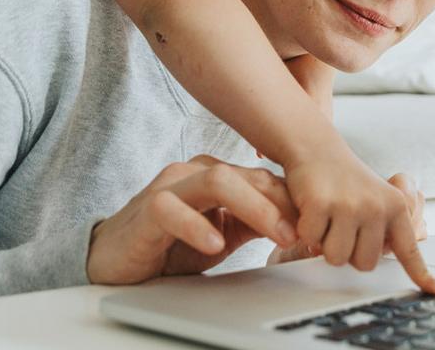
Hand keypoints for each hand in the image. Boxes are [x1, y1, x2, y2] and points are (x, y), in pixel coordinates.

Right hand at [86, 155, 299, 285]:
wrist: (116, 261)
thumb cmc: (169, 246)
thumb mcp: (223, 234)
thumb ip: (255, 223)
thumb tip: (303, 226)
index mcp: (217, 176)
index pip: (265, 180)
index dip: (295, 202)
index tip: (318, 227)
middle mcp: (195, 173)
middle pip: (248, 176)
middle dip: (283, 204)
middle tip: (306, 232)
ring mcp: (170, 186)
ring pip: (218, 181)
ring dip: (255, 208)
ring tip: (278, 234)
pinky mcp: (146, 209)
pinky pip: (172, 209)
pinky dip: (197, 226)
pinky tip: (215, 245)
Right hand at [270, 173, 425, 264]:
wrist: (317, 149)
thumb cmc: (345, 182)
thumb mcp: (376, 199)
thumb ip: (386, 228)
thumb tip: (391, 256)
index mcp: (395, 208)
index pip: (410, 250)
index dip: (422, 275)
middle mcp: (377, 207)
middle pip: (364, 264)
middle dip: (349, 252)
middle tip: (341, 228)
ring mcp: (349, 206)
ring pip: (337, 258)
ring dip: (325, 245)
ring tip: (327, 220)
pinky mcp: (321, 204)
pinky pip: (312, 241)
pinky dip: (306, 232)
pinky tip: (311, 210)